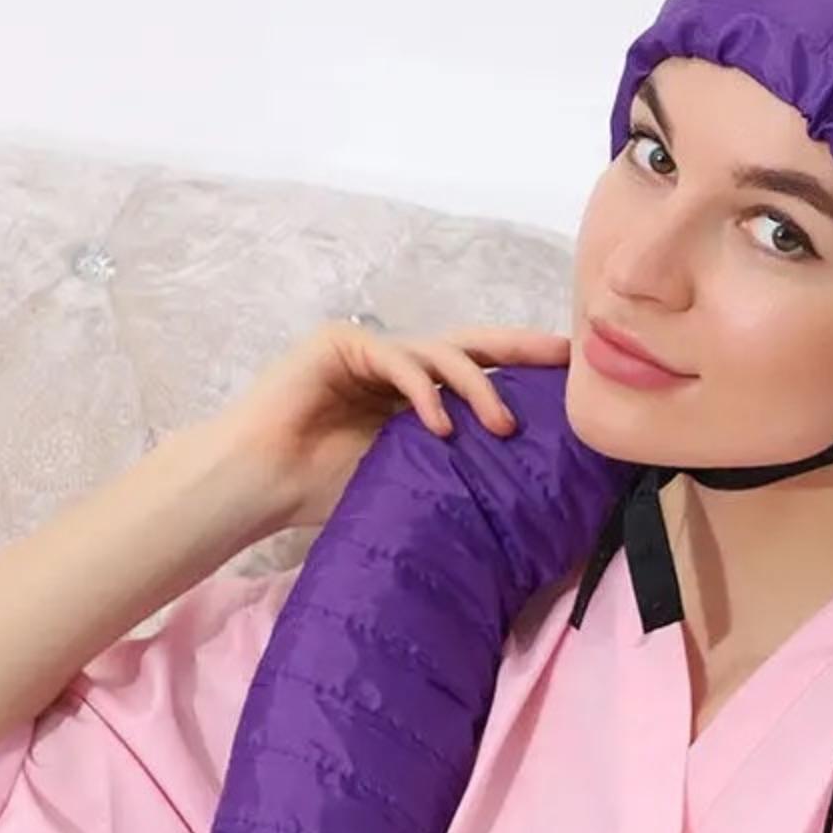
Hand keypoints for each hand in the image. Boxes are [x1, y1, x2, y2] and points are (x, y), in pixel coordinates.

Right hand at [216, 319, 570, 528]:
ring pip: (442, 353)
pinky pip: (398, 360)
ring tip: (503, 428)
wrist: (261, 484)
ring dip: (478, 387)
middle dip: (521, 348)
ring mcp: (371, 348)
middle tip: (564, 357)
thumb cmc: (327, 488)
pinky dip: (424, 392)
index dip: (521, 370)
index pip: (478, 371)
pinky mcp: (342, 344)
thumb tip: (526, 483)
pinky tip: (442, 426)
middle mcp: (398, 363)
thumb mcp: (412, 474)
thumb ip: (455, 462)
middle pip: (472, 345)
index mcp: (416, 392)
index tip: (570, 379)